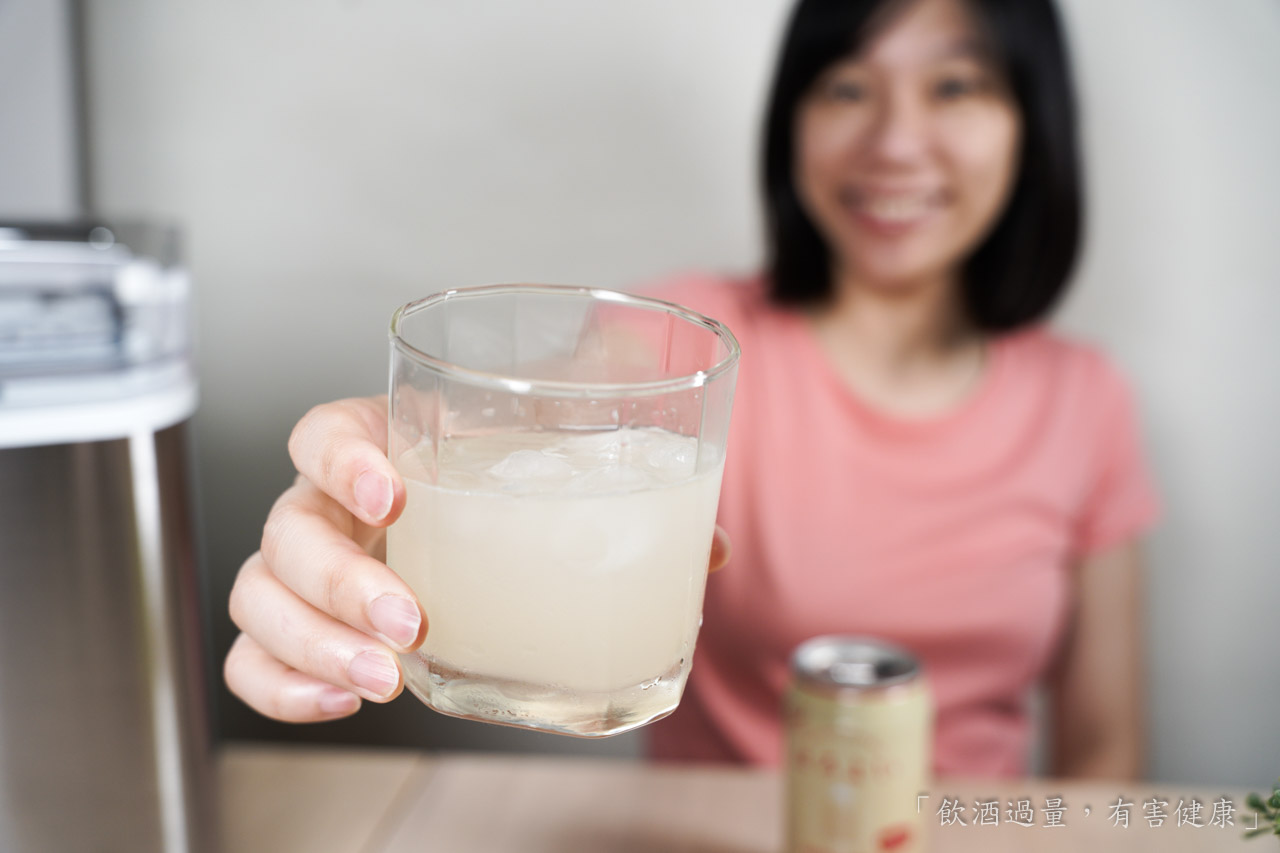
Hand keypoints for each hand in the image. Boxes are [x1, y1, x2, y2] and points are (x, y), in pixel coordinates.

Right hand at [224, 395, 732, 722]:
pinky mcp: (305, 632)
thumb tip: (709, 550)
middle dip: (341, 580)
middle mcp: (331, 505)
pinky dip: (282, 685)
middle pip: (288, 528)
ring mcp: (310, 571)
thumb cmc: (506, 492)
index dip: (341, 457)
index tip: (394, 494)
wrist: (480, 535)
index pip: (323, 430)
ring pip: (259, 596)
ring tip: (385, 679)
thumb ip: (626, 500)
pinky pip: (253, 659)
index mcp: (382, 445)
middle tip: (412, 620)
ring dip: (314, 642)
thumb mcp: (556, 480)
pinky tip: (343, 700)